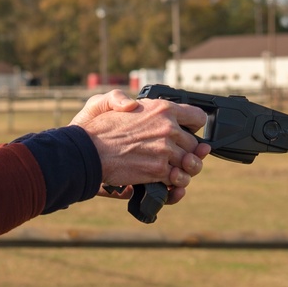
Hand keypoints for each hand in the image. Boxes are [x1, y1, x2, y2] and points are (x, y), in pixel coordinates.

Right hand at [75, 94, 210, 197]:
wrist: (89, 150)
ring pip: (189, 162)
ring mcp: (165, 149)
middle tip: (174, 154)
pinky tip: (167, 178)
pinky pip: (178, 177)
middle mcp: (168, 127)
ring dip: (184, 168)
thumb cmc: (101, 129)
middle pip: (193, 143)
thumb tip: (146, 108)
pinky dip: (174, 181)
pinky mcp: (159, 169)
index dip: (194, 126)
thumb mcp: (124, 105)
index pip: (197, 117)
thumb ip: (145, 106)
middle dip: (186, 150)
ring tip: (175, 169)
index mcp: (163, 109)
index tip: (188, 131)